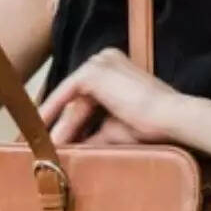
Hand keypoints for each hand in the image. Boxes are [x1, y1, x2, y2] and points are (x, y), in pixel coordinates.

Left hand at [38, 48, 179, 144]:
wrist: (168, 117)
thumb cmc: (150, 125)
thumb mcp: (114, 130)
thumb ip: (92, 135)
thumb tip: (73, 150)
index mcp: (115, 68)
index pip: (86, 95)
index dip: (70, 119)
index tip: (57, 137)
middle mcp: (105, 59)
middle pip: (76, 97)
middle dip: (61, 122)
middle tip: (44, 144)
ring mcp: (99, 62)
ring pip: (71, 98)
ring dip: (58, 124)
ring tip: (44, 146)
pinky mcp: (93, 72)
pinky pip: (65, 93)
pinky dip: (53, 112)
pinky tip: (41, 128)